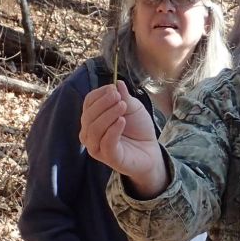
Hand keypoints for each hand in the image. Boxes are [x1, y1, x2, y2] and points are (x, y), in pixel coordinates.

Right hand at [79, 82, 167, 196]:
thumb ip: (124, 97)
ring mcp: (97, 147)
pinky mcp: (109, 158)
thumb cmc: (139, 129)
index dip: (99, 94)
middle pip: (88, 115)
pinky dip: (113, 130)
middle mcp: (90, 133)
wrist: (151, 150)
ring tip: (123, 106)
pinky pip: (105, 143)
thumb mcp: (133, 108)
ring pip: (94, 129)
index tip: (113, 89)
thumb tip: (117, 83)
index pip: (88, 103)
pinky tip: (122, 121)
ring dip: (108, 115)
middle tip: (118, 97)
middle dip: (103, 103)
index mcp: (93, 118)